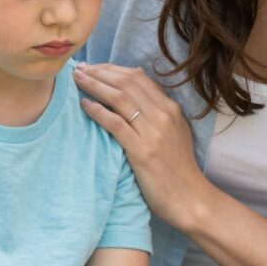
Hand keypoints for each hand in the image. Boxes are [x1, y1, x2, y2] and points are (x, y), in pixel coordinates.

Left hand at [73, 63, 205, 228]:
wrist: (190, 198)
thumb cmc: (177, 168)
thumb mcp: (174, 132)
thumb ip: (157, 110)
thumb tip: (137, 84)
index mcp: (170, 108)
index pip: (137, 77)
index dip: (112, 69)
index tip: (93, 67)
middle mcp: (163, 115)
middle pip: (126, 82)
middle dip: (99, 72)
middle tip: (79, 69)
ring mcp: (153, 132)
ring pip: (119, 97)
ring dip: (94, 85)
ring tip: (76, 80)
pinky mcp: (142, 151)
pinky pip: (115, 123)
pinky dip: (98, 111)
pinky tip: (84, 105)